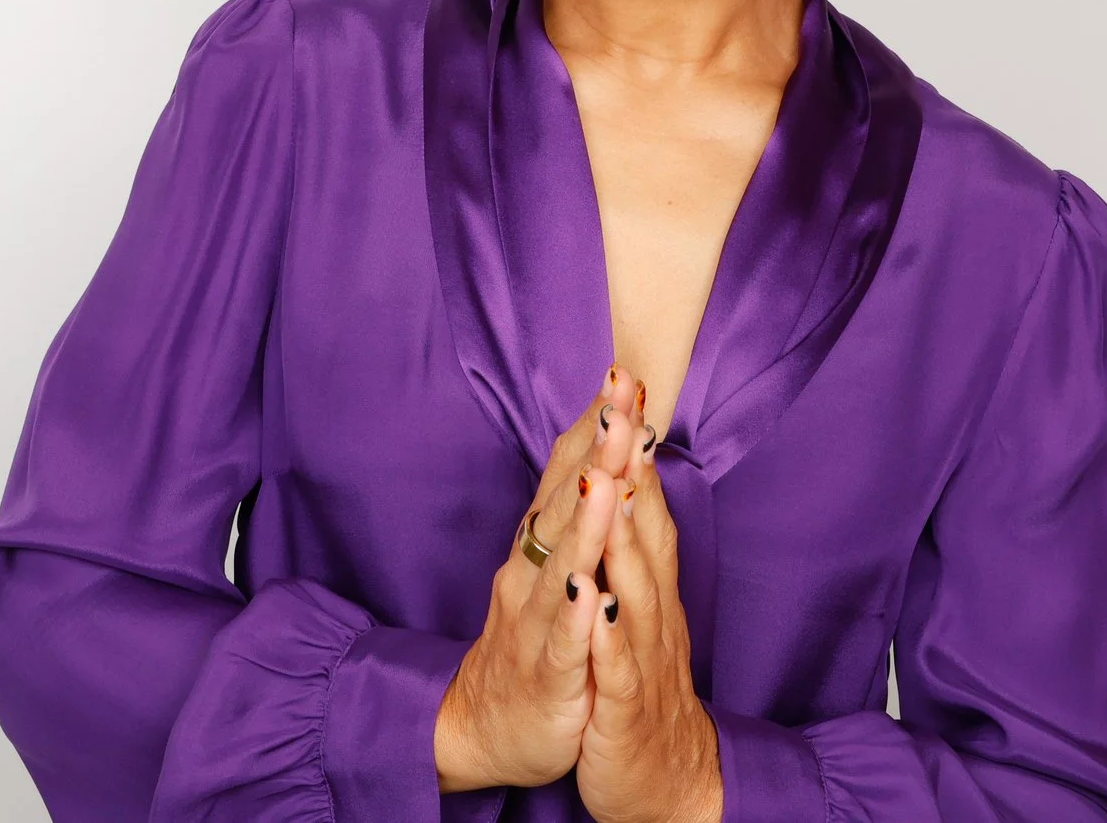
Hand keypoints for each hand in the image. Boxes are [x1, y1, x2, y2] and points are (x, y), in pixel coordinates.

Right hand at [436, 368, 642, 790]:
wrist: (484, 729)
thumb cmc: (530, 641)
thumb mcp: (552, 569)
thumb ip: (573, 512)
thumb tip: (605, 446)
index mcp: (538, 548)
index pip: (567, 474)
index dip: (594, 428)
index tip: (622, 377)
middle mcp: (531, 575)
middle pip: (564, 507)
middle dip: (594, 456)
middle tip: (620, 405)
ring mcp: (536, 625)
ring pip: (562, 570)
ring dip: (584, 526)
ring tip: (606, 482)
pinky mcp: (548, 678)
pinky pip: (562, 646)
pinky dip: (575, 619)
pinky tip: (590, 594)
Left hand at [576, 421, 723, 822]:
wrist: (664, 781)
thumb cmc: (637, 687)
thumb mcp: (634, 610)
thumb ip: (633, 547)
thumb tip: (628, 476)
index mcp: (648, 586)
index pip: (643, 504)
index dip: (632, 446)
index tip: (622, 385)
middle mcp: (652, 611)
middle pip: (645, 529)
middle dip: (632, 466)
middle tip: (625, 403)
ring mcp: (641, 657)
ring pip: (634, 589)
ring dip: (624, 534)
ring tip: (615, 480)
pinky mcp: (625, 707)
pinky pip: (615, 667)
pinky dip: (605, 633)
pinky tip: (595, 601)